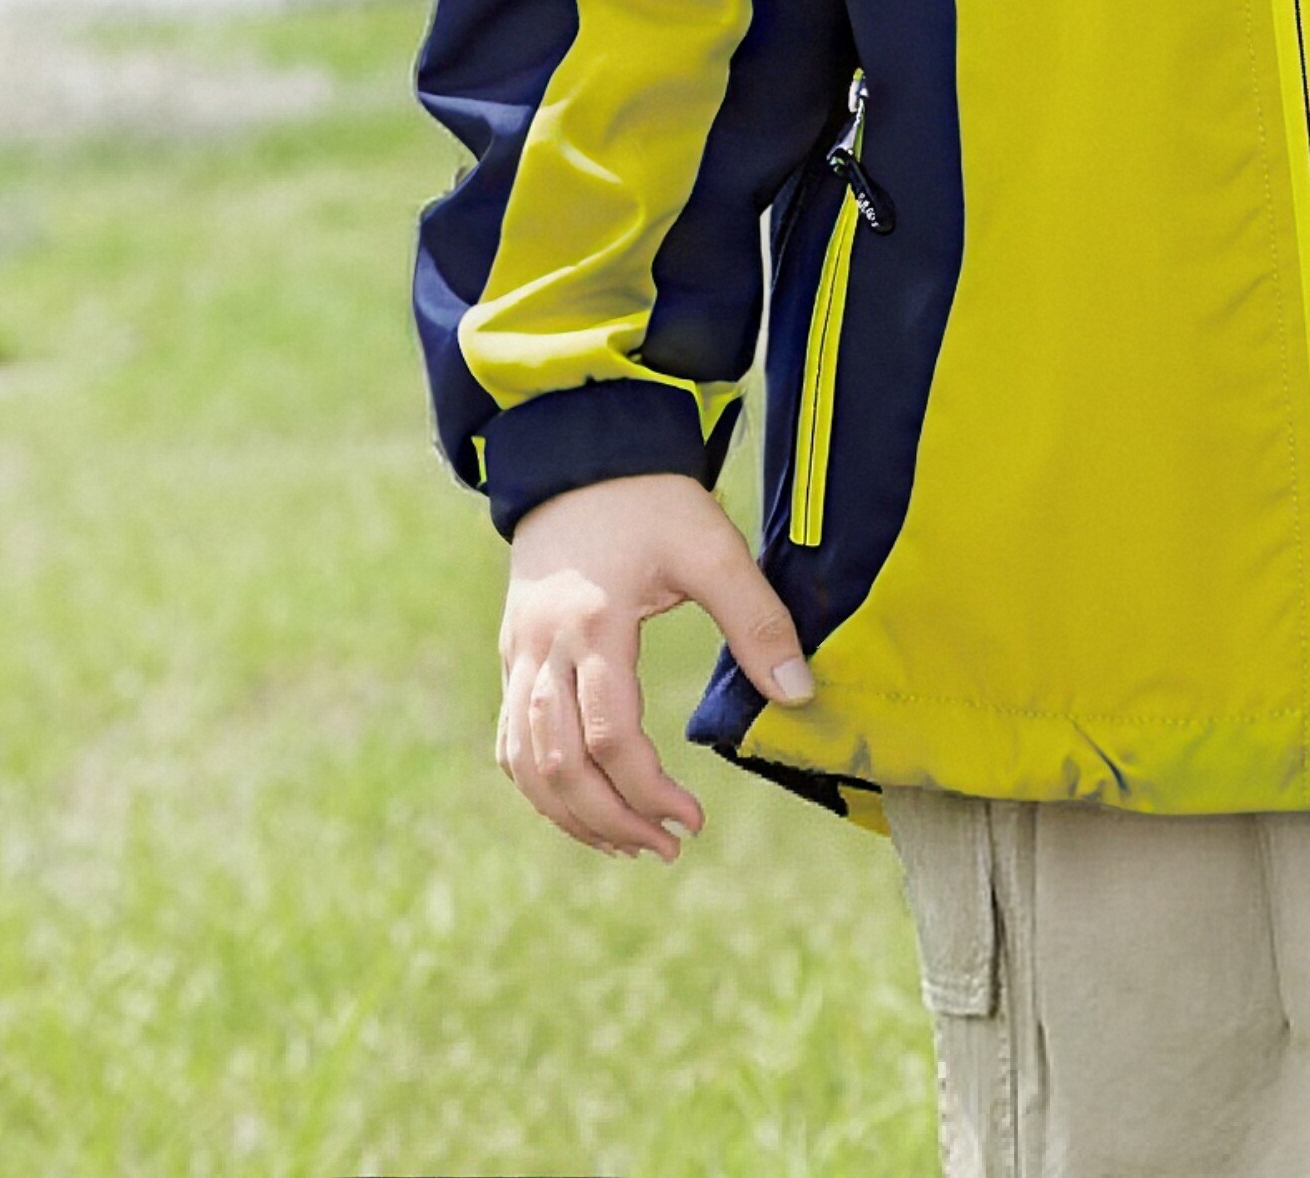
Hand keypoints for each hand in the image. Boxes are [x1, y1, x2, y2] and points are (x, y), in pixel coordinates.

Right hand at [496, 471, 812, 860]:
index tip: (694, 820)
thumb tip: (798, 694)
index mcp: (594, 624)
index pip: (611, 738)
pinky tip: (579, 809)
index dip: (650, 792)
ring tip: (628, 844)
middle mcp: (543, 648)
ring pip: (527, 764)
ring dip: (572, 816)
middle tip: (666, 849)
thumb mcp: (712, 549)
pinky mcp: (512, 657)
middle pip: (560, 766)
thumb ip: (758, 620)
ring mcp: (518, 655)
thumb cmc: (652, 503)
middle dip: (612, 821)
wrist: (581, 460)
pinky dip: (539, 788)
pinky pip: (510, 742)